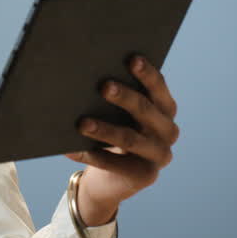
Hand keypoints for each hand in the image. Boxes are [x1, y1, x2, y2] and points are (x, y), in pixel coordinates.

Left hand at [65, 55, 179, 224]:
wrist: (109, 178)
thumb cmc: (112, 132)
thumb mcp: (117, 113)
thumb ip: (113, 95)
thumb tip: (86, 71)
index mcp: (164, 108)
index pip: (158, 88)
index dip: (147, 73)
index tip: (132, 58)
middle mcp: (168, 131)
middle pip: (145, 110)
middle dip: (124, 96)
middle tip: (103, 85)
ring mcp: (159, 156)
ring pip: (129, 139)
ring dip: (104, 129)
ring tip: (81, 122)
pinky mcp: (145, 176)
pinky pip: (114, 164)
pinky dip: (90, 155)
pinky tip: (69, 149)